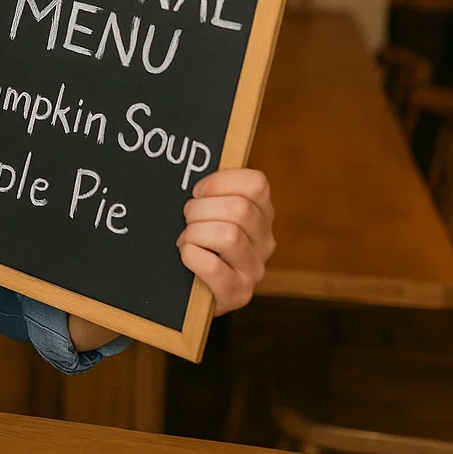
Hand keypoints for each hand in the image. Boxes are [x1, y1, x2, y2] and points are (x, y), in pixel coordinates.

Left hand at [179, 168, 276, 315]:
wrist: (189, 291)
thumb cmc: (196, 241)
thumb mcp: (207, 212)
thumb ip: (210, 192)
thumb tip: (191, 160)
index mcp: (261, 213)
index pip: (256, 183)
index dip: (219, 182)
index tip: (198, 192)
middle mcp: (265, 241)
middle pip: (239, 208)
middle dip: (199, 210)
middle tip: (187, 221)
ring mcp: (254, 269)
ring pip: (228, 235)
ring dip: (194, 234)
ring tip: (187, 241)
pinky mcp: (237, 293)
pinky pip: (213, 267)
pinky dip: (191, 257)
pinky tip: (187, 258)